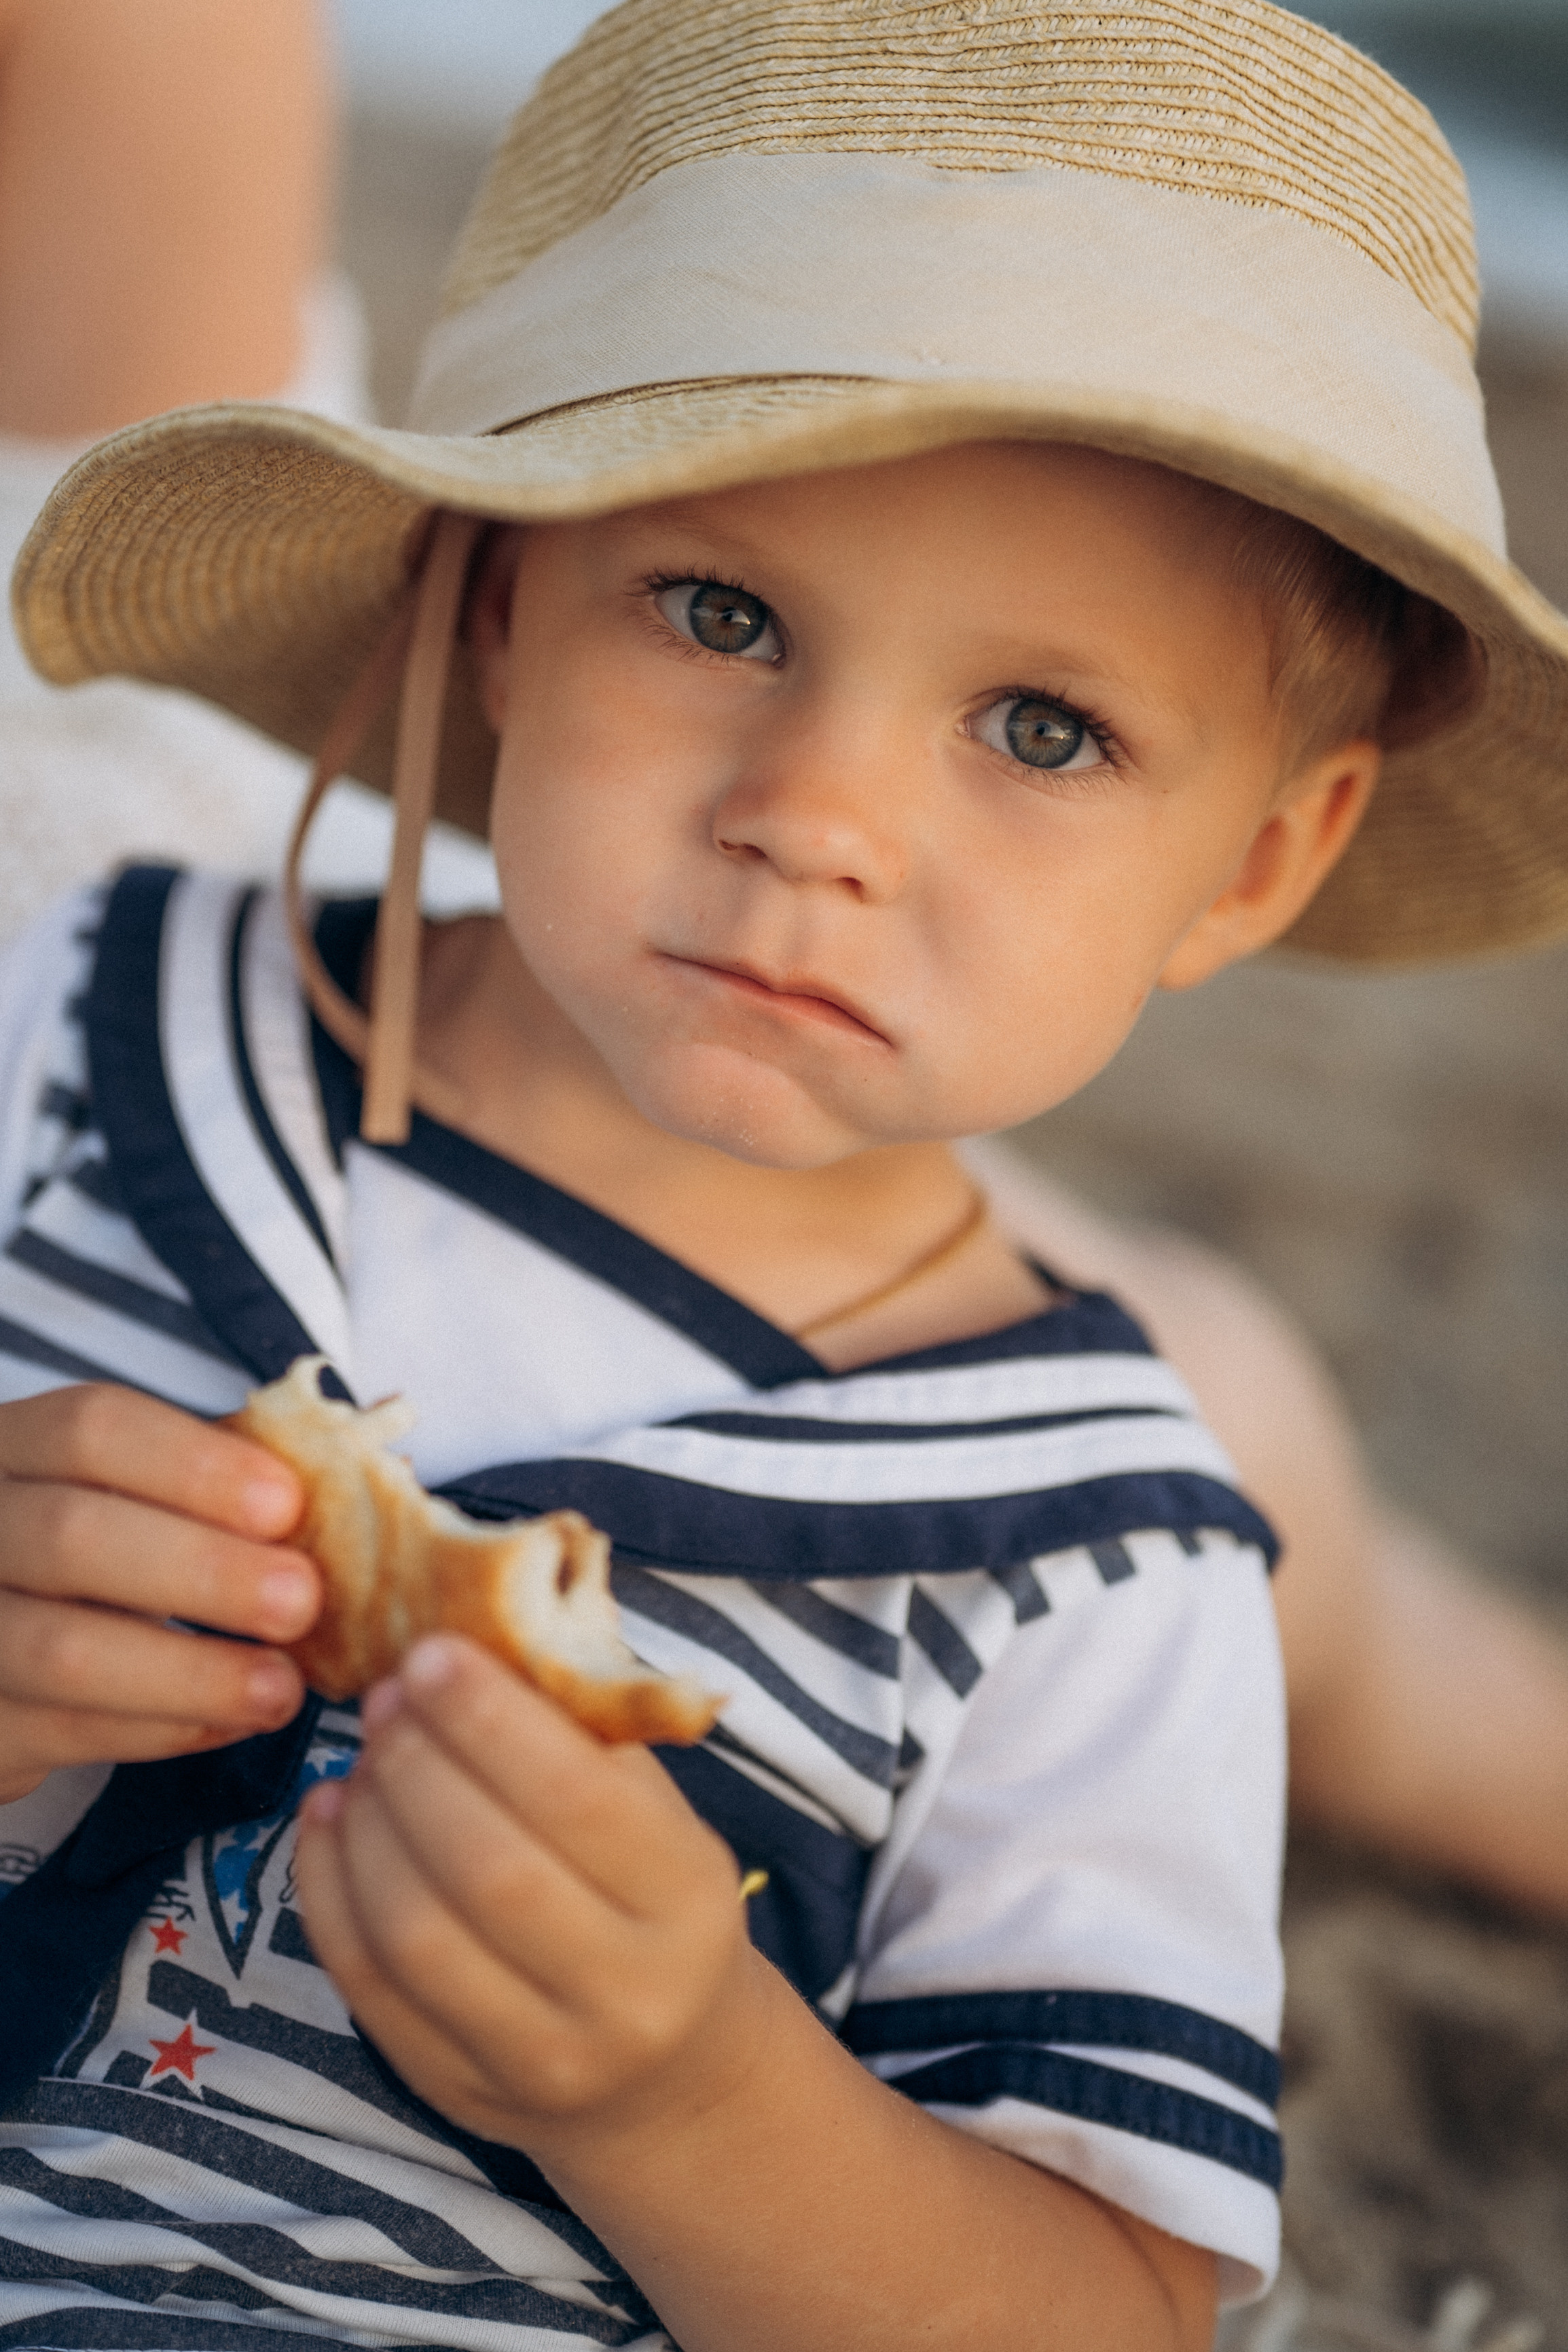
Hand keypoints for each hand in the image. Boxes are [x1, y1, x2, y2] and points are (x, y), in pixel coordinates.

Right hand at [0, 1383, 316, 1802]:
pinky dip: (159, 1729)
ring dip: (190, 1672)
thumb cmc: (91, 1553)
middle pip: (75, 1537)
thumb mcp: (133, 1493)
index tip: (286, 1504)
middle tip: (300, 1601)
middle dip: (205, 1572)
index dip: (196, 1465)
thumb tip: (358, 1479)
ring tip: (280, 1687)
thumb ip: (218, 1483)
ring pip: (63, 1650)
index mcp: (18, 1447)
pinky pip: (62, 1731)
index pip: (94, 1429)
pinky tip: (227, 1720)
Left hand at [293, 1635, 761, 2160]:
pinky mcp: (455, 2090)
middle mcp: (623, 1993)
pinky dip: (327, 1888)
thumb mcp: (662, 1819)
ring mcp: (537, 2058)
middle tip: (386, 1697)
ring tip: (359, 1758)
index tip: (432, 1652)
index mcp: (685, 1900)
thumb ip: (589, 1740)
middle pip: (488, 1869)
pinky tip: (327, 1820)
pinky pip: (367, 1984)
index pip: (578, 1800)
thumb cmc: (654, 1904)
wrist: (668, 2075)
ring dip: (367, 1824)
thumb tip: (487, 1635)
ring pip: (415, 1932)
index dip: (491, 1721)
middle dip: (418, 1765)